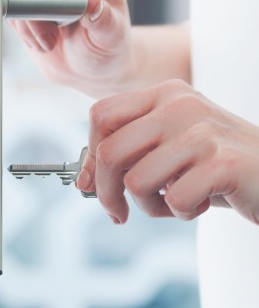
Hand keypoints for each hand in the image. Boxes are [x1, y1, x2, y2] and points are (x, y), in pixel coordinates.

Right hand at [7, 0, 133, 98]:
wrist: (86, 64)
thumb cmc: (106, 46)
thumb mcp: (112, 37)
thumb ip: (105, 20)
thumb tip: (92, 2)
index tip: (47, 4)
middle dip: (37, 6)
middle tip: (51, 39)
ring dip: (27, 20)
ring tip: (48, 43)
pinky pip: (8, 0)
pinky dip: (19, 25)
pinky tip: (37, 39)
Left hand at [77, 79, 258, 225]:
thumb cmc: (215, 163)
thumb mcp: (169, 146)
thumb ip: (130, 152)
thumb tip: (85, 180)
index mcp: (163, 95)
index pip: (102, 115)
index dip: (90, 155)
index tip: (90, 184)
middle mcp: (179, 105)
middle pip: (110, 151)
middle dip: (107, 192)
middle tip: (118, 212)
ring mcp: (202, 131)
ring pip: (137, 181)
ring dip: (151, 206)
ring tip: (174, 202)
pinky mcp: (223, 162)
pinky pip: (176, 200)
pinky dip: (184, 213)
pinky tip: (202, 202)